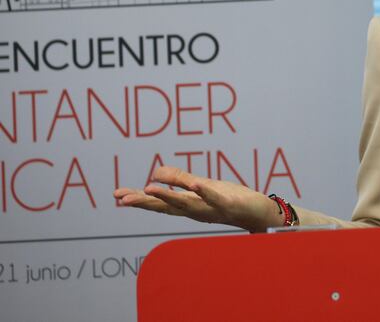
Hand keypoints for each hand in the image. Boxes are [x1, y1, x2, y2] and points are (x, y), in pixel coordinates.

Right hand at [113, 166, 282, 232]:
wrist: (259, 212)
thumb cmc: (230, 199)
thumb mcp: (203, 186)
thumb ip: (181, 180)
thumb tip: (156, 172)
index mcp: (188, 205)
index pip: (159, 203)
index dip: (137, 199)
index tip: (115, 194)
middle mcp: (196, 210)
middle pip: (166, 207)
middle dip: (143, 202)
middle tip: (121, 199)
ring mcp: (212, 209)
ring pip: (186, 204)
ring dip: (168, 197)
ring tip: (149, 188)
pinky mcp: (229, 204)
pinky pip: (215, 198)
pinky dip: (204, 192)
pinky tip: (195, 184)